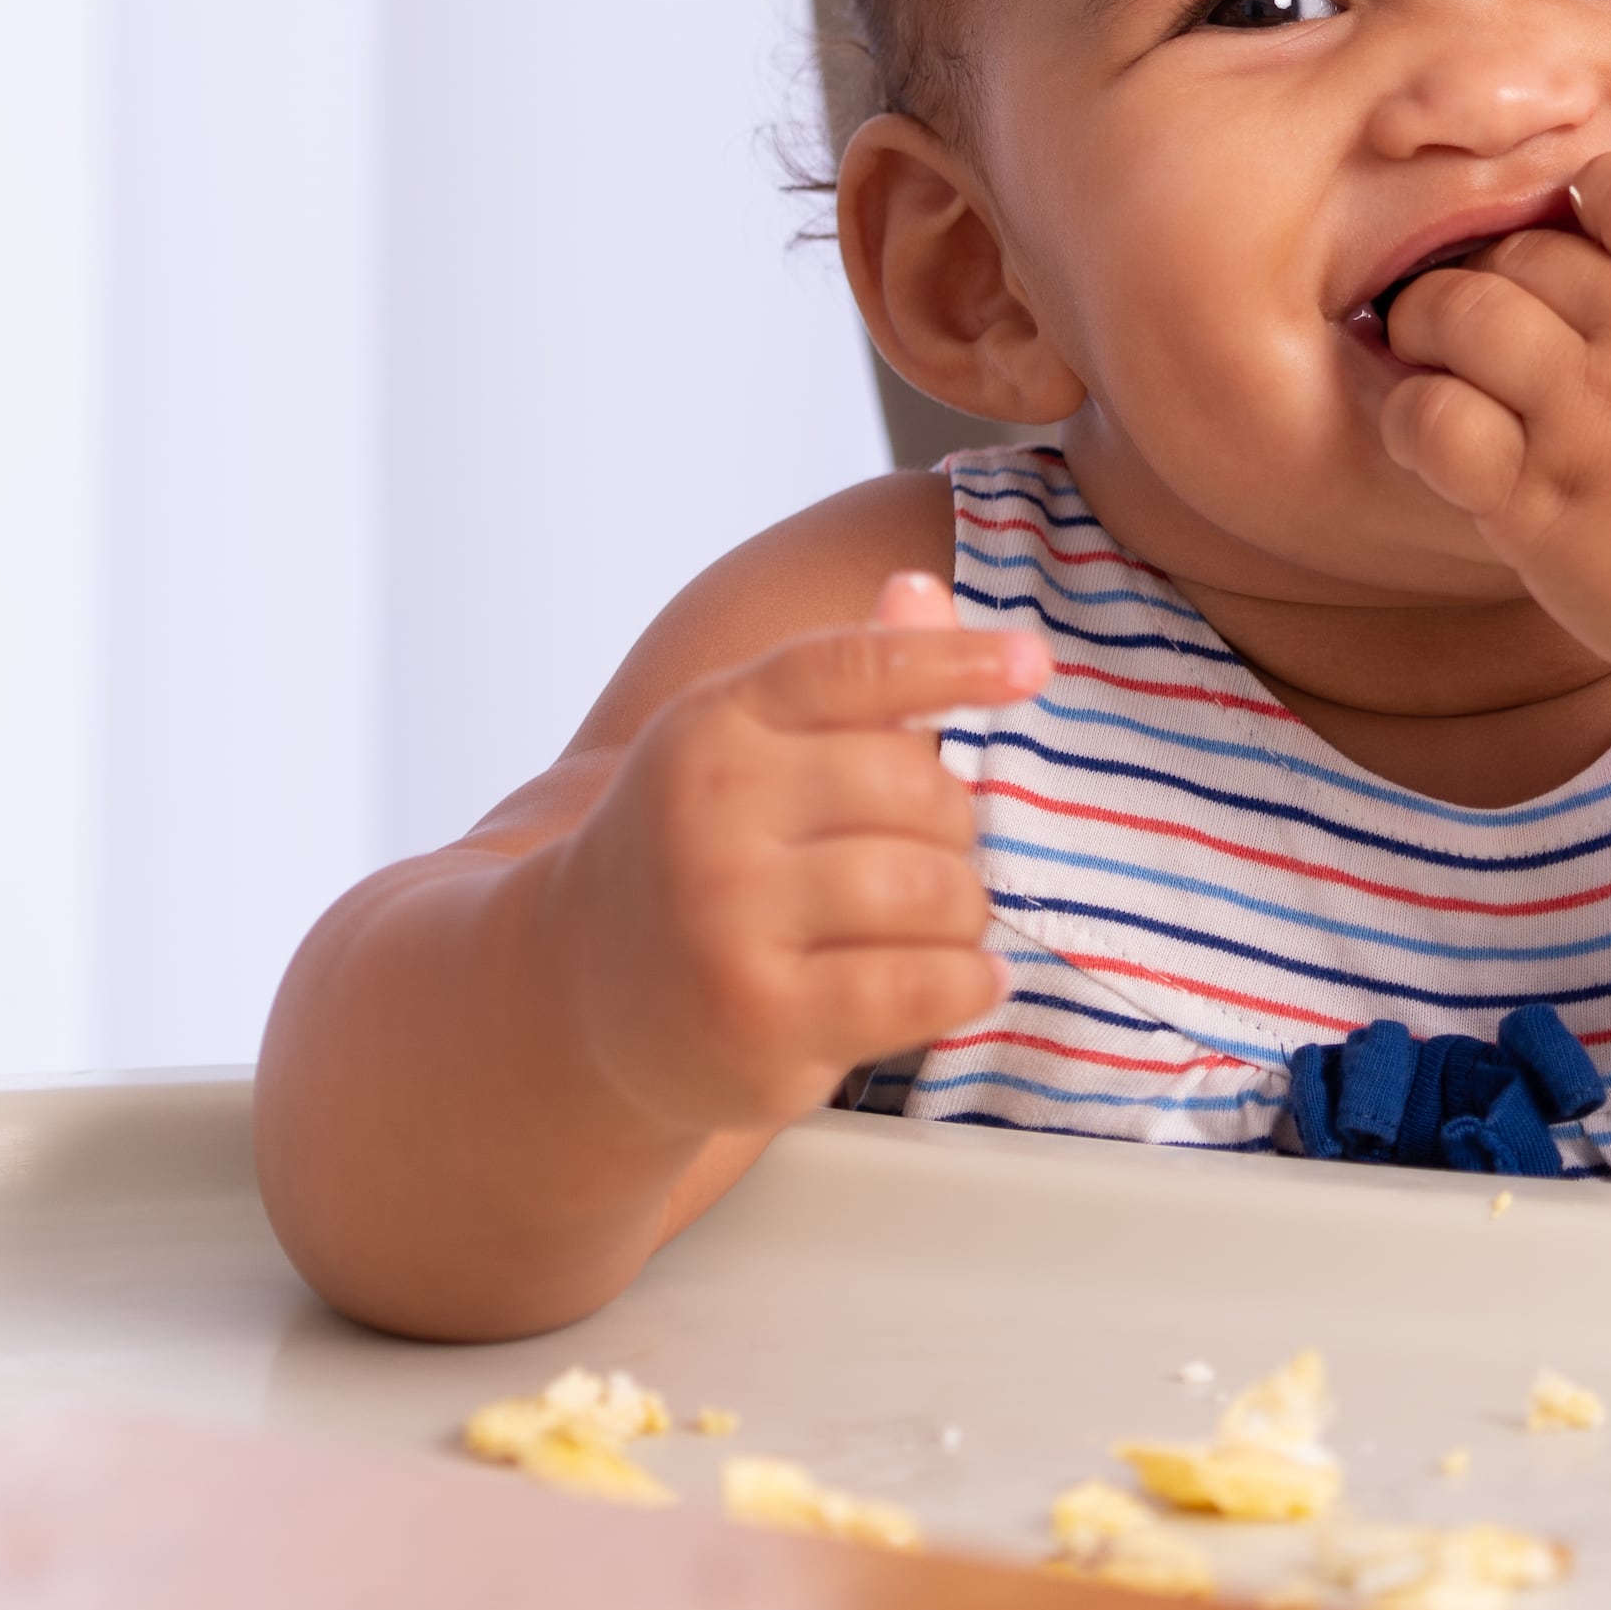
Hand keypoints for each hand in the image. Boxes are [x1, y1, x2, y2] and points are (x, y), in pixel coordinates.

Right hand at [538, 569, 1043, 1138]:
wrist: (578, 991)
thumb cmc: (699, 854)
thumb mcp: (749, 750)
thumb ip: (848, 682)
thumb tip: (922, 590)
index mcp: (714, 725)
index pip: (854, 667)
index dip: (955, 661)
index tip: (1032, 665)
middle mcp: (710, 813)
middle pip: (917, 790)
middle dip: (953, 827)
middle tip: (925, 857)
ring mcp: (727, 920)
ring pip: (931, 889)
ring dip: (962, 911)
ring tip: (933, 926)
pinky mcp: (760, 1019)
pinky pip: (923, 985)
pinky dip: (967, 981)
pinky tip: (957, 978)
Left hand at [1376, 149, 1610, 695]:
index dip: (1581, 200)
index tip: (1572, 240)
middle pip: (1519, 253)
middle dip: (1486, 269)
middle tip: (1475, 309)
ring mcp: (1592, 422)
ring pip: (1460, 316)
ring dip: (1427, 322)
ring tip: (1426, 351)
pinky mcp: (1546, 508)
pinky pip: (1437, 426)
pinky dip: (1414, 413)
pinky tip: (1430, 430)